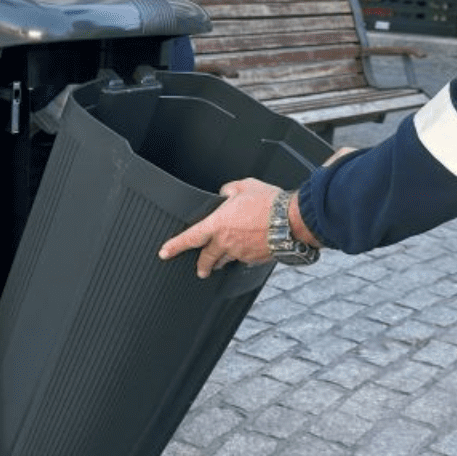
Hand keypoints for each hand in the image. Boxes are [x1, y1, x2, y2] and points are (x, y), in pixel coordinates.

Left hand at [159, 178, 282, 278]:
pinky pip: (244, 259)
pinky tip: (249, 248)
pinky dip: (243, 254)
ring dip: (221, 261)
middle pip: (207, 257)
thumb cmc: (269, 202)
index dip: (174, 246)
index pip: (190, 238)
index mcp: (219, 224)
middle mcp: (227, 242)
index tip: (164, 253)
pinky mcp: (255, 259)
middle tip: (201, 270)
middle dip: (202, 264)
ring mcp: (241, 253)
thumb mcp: (245, 185)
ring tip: (220, 262)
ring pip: (226, 259)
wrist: (292, 220)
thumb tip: (224, 193)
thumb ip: (229, 190)